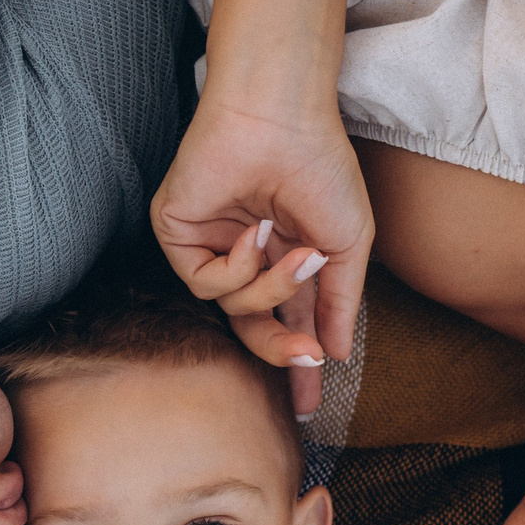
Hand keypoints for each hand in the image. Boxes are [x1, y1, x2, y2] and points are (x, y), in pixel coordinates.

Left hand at [150, 94, 371, 409]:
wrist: (281, 117)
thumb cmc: (321, 167)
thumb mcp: (346, 246)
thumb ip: (341, 304)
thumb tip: (337, 355)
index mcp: (282, 258)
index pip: (285, 323)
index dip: (296, 365)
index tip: (308, 407)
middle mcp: (243, 255)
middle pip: (253, 329)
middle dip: (280, 352)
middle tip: (306, 361)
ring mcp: (208, 245)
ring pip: (232, 309)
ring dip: (270, 290)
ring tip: (298, 253)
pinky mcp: (177, 233)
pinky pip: (202, 285)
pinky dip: (234, 268)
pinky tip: (255, 234)